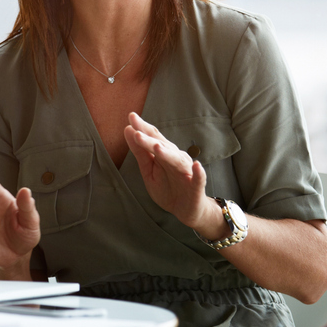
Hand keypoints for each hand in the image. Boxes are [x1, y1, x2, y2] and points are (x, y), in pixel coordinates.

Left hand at [123, 113, 221, 235]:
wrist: (185, 210)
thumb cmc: (166, 187)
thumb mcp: (148, 170)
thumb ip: (140, 152)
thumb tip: (128, 129)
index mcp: (164, 153)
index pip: (153, 138)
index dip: (143, 128)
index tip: (131, 116)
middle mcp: (176, 158)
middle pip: (162, 147)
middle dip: (150, 140)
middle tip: (137, 132)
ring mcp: (187, 172)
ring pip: (177, 161)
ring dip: (168, 154)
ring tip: (158, 147)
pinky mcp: (196, 187)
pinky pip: (199, 179)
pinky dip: (199, 172)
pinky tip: (196, 165)